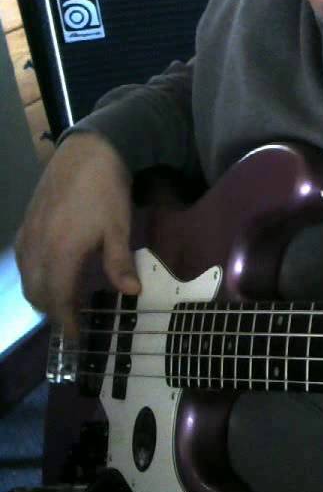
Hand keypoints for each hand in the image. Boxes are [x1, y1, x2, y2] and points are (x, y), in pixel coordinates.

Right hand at [15, 132, 139, 337]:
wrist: (86, 153)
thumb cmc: (106, 191)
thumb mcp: (119, 228)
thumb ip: (120, 262)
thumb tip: (131, 293)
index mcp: (60, 251)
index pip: (57, 297)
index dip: (65, 320)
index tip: (74, 338)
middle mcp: (37, 247)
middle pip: (37, 292)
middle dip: (52, 312)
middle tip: (71, 324)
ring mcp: (28, 234)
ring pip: (26, 278)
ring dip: (40, 296)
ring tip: (61, 305)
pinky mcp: (26, 223)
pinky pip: (22, 260)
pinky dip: (32, 276)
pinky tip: (47, 277)